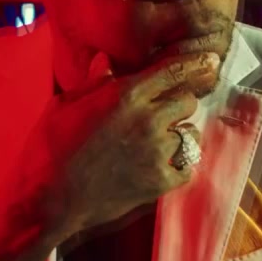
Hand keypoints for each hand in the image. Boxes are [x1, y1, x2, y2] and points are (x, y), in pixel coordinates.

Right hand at [0, 51, 217, 260]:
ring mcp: (157, 152)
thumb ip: (93, 84)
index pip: (173, 72)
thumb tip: (106, 62)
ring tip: (162, 142)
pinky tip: (163, 165)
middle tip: (163, 113)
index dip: (196, 65)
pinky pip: (188, 168)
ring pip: (191, 135)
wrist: (50, 198)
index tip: (212, 61)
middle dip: (178, 104)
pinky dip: (179, 165)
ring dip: (180, 135)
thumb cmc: (50, 148)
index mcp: (126, 95)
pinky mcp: (159, 182)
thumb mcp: (66, 106)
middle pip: (188, 102)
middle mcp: (148, 119)